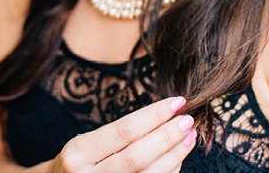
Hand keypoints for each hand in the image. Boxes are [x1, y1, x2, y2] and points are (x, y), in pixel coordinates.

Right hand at [50, 97, 195, 172]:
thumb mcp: (86, 144)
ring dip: (174, 156)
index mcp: (79, 153)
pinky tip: (177, 158)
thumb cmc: (79, 163)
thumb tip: (162, 115)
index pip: (124, 130)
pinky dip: (169, 172)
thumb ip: (118, 135)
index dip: (154, 115)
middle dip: (167, 137)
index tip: (176, 102)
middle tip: (188, 120)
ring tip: (189, 137)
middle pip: (138, 156)